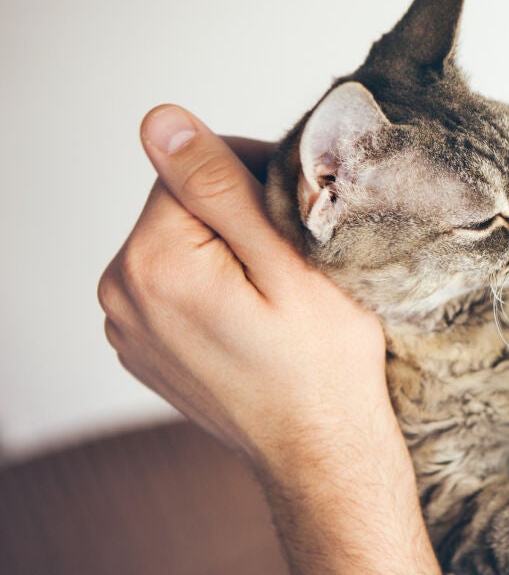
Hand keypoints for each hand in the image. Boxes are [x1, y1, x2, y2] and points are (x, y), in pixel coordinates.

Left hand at [98, 105, 441, 574]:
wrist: (321, 454)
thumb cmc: (323, 363)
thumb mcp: (290, 262)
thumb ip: (220, 187)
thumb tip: (159, 120)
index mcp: (153, 261)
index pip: (192, 165)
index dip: (255, 180)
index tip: (299, 226)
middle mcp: (119, 291)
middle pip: (180, 205)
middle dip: (236, 219)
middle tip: (293, 269)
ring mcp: (125, 326)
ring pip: (178, 245)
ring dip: (225, 255)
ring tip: (275, 302)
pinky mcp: (142, 347)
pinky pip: (174, 286)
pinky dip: (213, 290)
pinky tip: (252, 325)